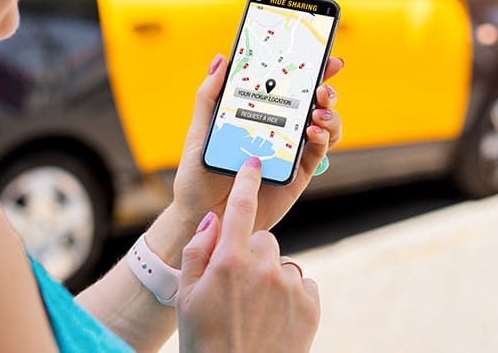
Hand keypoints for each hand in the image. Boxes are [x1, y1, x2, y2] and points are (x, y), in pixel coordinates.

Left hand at [159, 54, 342, 263]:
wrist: (202, 218)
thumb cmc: (198, 176)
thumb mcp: (199, 132)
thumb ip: (209, 97)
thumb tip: (221, 59)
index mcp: (260, 115)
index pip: (288, 87)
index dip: (309, 70)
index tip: (322, 55)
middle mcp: (280, 131)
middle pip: (313, 104)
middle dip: (326, 89)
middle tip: (322, 86)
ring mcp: (292, 152)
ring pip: (324, 126)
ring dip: (329, 114)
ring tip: (317, 112)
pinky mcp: (298, 175)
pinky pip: (318, 153)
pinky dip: (322, 139)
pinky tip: (312, 132)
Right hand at [177, 157, 319, 352]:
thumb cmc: (204, 340)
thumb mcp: (187, 296)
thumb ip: (198, 251)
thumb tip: (215, 218)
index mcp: (229, 260)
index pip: (241, 206)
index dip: (247, 180)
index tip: (255, 162)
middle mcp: (264, 267)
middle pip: (263, 240)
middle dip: (251, 256)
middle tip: (237, 290)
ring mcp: (290, 286)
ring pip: (283, 264)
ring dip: (271, 279)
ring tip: (255, 311)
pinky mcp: (311, 304)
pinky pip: (302, 285)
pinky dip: (291, 296)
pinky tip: (274, 319)